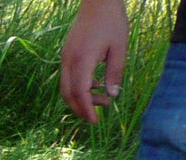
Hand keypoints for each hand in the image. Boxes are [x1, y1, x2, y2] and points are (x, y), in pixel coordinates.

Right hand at [59, 0, 128, 122]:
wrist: (98, 2)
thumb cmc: (112, 22)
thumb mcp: (120, 48)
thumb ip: (115, 72)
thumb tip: (113, 95)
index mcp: (82, 61)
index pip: (80, 92)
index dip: (87, 109)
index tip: (96, 121)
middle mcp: (69, 61)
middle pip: (68, 94)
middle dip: (81, 109)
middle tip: (97, 117)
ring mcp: (65, 58)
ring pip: (66, 87)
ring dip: (80, 98)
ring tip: (103, 99)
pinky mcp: (67, 54)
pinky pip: (68, 77)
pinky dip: (79, 87)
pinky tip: (96, 85)